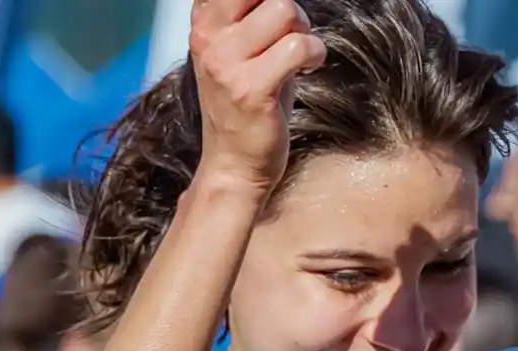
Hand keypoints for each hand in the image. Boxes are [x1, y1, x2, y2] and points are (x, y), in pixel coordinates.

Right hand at [189, 0, 326, 196]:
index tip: (279, 24)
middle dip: (291, 11)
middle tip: (292, 38)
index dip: (266, 1)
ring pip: (285, 10)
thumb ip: (253, 19)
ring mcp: (226, 64)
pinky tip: (306, 71)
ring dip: (305, 33)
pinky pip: (298, 47)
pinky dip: (314, 55)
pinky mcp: (251, 89)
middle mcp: (208, 38)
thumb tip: (285, 3)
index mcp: (203, 24)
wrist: (233, 167)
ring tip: (299, 58)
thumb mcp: (239, 53)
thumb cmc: (245, 109)